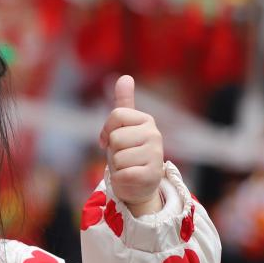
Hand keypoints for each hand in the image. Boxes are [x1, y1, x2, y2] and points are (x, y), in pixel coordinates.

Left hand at [99, 75, 163, 216]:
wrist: (138, 185)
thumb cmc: (128, 153)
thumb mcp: (123, 127)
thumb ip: (123, 102)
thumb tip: (124, 77)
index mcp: (146, 120)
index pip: (116, 115)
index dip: (107, 130)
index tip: (111, 140)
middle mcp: (154, 135)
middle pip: (115, 138)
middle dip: (113, 150)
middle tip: (123, 157)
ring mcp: (156, 155)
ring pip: (117, 157)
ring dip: (117, 166)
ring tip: (128, 167)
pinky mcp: (151, 175)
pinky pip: (122, 174)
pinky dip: (120, 180)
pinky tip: (131, 179)